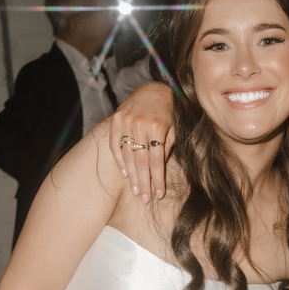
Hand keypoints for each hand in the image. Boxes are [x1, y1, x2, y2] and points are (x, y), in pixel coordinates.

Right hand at [108, 82, 175, 201]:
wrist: (153, 90)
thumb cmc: (167, 112)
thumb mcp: (173, 129)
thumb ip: (167, 148)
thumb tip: (159, 172)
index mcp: (158, 127)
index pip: (157, 160)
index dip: (158, 179)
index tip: (159, 194)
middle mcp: (141, 124)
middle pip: (141, 161)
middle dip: (144, 182)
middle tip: (145, 199)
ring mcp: (126, 121)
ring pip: (128, 155)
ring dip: (132, 176)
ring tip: (136, 191)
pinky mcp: (116, 119)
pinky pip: (115, 145)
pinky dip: (119, 160)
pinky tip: (125, 174)